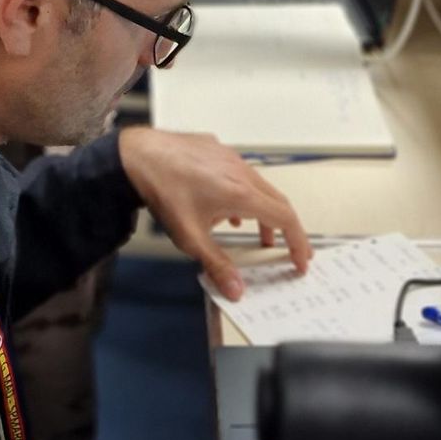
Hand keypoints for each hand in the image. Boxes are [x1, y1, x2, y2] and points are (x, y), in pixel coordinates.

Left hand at [116, 126, 311, 299]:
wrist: (139, 156)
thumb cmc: (164, 191)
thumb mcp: (191, 237)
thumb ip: (217, 264)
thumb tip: (236, 289)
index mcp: (241, 193)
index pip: (285, 218)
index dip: (298, 241)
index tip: (301, 259)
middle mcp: (242, 171)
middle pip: (277, 201)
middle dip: (287, 229)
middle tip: (291, 249)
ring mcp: (230, 157)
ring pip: (259, 187)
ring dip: (263, 213)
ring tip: (259, 235)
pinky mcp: (217, 150)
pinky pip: (241, 175)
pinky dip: (246, 196)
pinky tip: (229, 211)